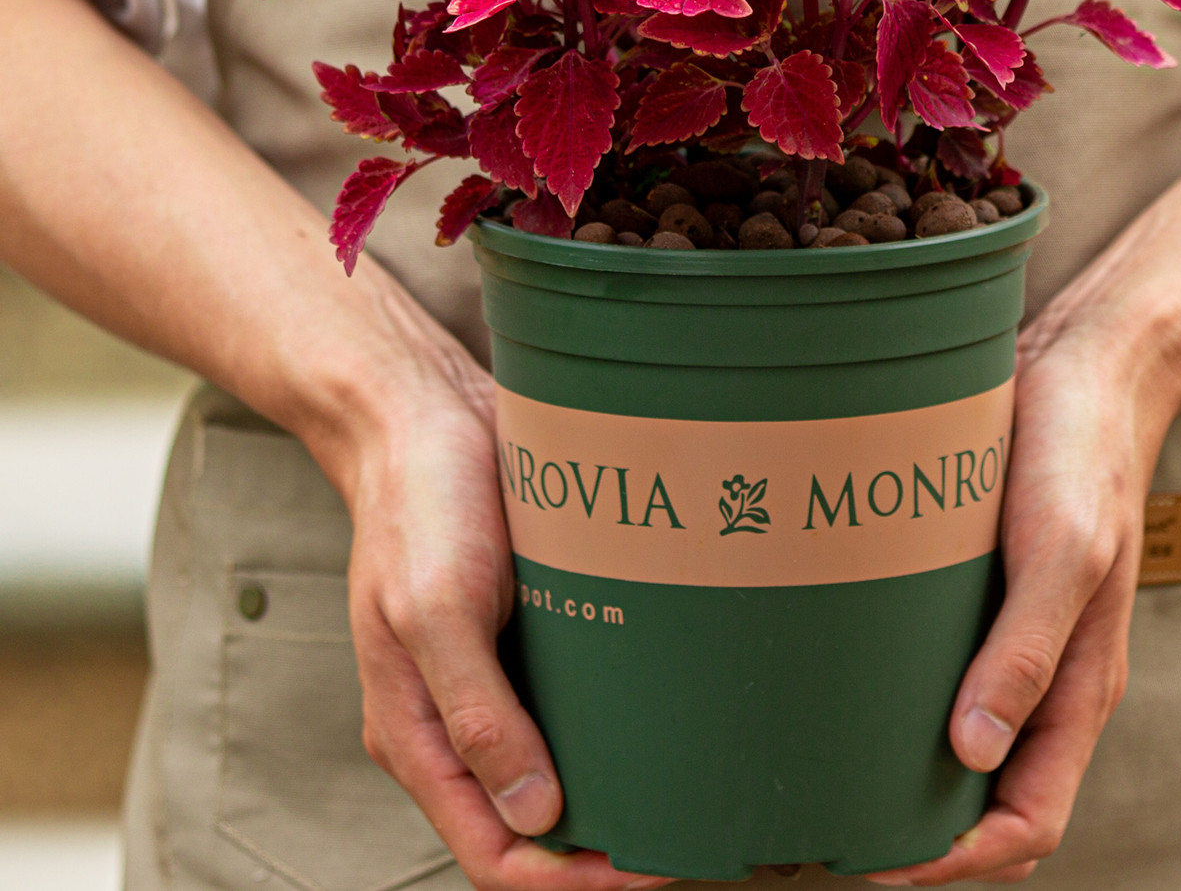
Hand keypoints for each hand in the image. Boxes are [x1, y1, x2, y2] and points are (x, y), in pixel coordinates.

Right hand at [336, 296, 669, 890]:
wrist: (425, 416)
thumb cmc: (419, 502)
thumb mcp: (436, 608)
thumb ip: (475, 714)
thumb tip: (534, 816)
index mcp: (417, 732)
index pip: (491, 852)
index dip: (568, 880)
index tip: (646, 868)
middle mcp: (454, 719)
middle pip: (528, 827)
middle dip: (600, 853)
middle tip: (684, 840)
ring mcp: (491, 680)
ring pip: (553, 773)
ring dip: (612, 795)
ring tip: (684, 795)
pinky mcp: (525, 637)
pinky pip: (568, 708)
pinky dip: (611, 731)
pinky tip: (663, 722)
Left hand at [869, 298, 1180, 884]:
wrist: (1083, 371)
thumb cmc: (1082, 456)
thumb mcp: (1064, 551)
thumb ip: (1028, 651)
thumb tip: (974, 754)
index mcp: (1079, 687)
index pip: (1028, 822)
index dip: (957, 862)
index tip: (875, 861)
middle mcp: (1042, 678)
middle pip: (986, 799)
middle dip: (918, 836)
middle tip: (823, 827)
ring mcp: (1008, 639)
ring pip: (958, 747)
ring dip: (900, 775)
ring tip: (818, 774)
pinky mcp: (977, 597)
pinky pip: (937, 677)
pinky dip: (893, 705)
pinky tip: (834, 689)